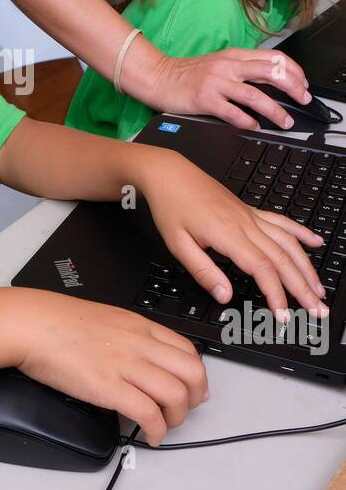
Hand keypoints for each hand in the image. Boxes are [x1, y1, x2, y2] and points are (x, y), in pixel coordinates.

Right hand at [17, 292, 207, 446]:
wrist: (31, 324)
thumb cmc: (57, 322)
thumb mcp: (106, 319)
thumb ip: (127, 337)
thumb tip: (138, 361)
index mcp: (139, 326)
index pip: (187, 350)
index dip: (196, 376)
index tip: (192, 390)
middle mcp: (139, 344)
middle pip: (192, 372)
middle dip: (195, 398)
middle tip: (184, 411)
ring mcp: (125, 365)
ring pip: (176, 395)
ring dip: (178, 418)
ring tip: (164, 426)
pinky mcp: (108, 387)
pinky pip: (148, 414)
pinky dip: (156, 431)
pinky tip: (150, 437)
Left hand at [137, 149, 326, 317]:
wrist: (170, 174)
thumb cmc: (171, 206)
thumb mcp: (178, 245)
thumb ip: (203, 272)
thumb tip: (225, 296)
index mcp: (228, 234)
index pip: (262, 269)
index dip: (276, 294)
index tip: (282, 315)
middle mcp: (245, 224)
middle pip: (283, 259)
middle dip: (302, 287)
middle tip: (316, 309)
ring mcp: (250, 216)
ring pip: (288, 242)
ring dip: (306, 266)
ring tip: (318, 288)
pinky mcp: (250, 210)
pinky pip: (282, 222)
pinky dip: (301, 232)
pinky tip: (316, 242)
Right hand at [155, 48, 310, 132]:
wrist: (159, 77)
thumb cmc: (189, 74)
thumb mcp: (220, 63)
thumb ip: (244, 70)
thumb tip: (272, 83)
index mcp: (235, 56)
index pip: (273, 58)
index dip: (294, 71)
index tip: (303, 85)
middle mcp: (228, 66)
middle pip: (270, 73)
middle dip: (293, 87)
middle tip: (303, 100)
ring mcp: (216, 83)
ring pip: (255, 95)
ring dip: (275, 111)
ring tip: (285, 122)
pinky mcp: (205, 99)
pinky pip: (232, 112)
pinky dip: (247, 121)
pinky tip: (254, 127)